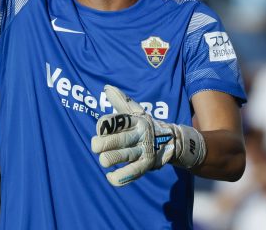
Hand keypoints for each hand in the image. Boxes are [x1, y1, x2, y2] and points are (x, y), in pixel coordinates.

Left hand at [91, 85, 206, 186]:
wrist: (170, 140)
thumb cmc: (144, 124)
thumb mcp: (135, 111)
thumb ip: (120, 101)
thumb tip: (107, 87)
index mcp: (136, 120)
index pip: (120, 121)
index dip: (107, 124)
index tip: (100, 128)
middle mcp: (141, 134)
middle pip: (121, 139)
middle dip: (105, 143)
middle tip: (94, 145)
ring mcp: (144, 151)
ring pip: (126, 156)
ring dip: (112, 158)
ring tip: (103, 160)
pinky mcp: (146, 166)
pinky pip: (133, 173)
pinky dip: (121, 177)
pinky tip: (110, 177)